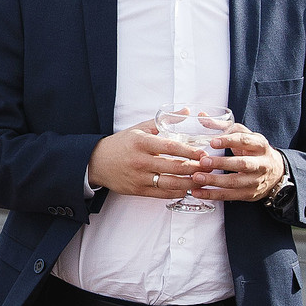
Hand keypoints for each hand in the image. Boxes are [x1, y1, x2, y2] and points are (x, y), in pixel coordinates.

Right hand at [85, 117, 208, 199]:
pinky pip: (163, 194)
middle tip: (209, 167)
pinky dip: (178, 192)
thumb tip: (186, 112)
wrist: (97, 162)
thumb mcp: (139, 128)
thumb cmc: (121, 144)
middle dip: (195, 168)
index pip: (171, 147)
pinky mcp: (138, 190)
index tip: (203, 153)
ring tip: (202, 179)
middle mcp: (141, 161)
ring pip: (171, 183)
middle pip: (174, 167)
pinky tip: (188, 188)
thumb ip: (164, 121)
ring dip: (190, 183)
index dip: (190, 151)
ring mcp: (139, 177)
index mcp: (142, 143)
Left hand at [188, 128, 286, 204]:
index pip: (245, 141)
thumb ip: (223, 127)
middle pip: (242, 164)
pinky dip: (213, 194)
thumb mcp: (244, 135)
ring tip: (197, 177)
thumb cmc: (254, 151)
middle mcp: (261, 163)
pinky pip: (230, 195)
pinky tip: (198, 192)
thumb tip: (202, 117)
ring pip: (235, 182)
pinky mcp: (249, 194)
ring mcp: (256, 181)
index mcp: (260, 145)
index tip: (213, 142)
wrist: (275, 173)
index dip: (229, 141)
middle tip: (203, 161)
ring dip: (214, 181)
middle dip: (221, 163)